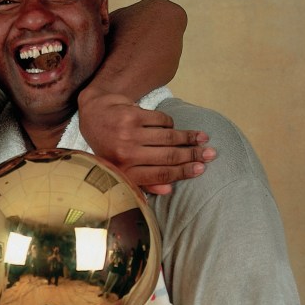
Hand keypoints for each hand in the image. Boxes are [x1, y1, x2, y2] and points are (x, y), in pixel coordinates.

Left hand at [77, 92, 215, 194]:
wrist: (93, 113)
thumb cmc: (110, 145)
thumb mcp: (120, 167)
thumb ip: (142, 181)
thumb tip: (168, 191)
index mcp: (124, 172)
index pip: (160, 174)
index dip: (183, 172)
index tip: (201, 169)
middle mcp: (126, 155)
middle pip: (168, 157)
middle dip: (193, 156)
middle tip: (211, 154)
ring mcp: (128, 134)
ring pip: (168, 137)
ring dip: (189, 138)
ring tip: (203, 138)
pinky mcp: (132, 116)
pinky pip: (161, 120)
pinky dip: (169, 123)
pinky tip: (172, 127)